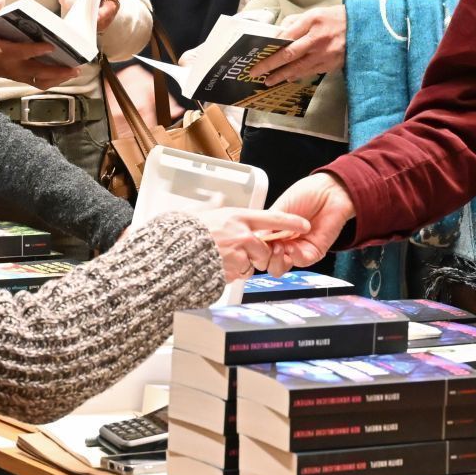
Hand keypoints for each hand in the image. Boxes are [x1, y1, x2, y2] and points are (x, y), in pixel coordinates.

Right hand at [0, 0, 85, 88]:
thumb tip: (1, 1)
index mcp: (3, 52)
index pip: (23, 52)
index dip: (38, 50)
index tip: (52, 45)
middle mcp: (13, 66)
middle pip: (39, 72)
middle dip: (58, 71)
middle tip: (75, 66)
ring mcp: (18, 74)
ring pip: (41, 81)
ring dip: (59, 78)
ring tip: (74, 71)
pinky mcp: (21, 77)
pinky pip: (39, 83)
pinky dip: (52, 81)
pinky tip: (64, 75)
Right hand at [188, 206, 312, 280]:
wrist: (171, 253)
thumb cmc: (185, 232)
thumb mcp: (203, 212)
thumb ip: (214, 207)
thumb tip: (217, 198)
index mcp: (238, 217)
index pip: (273, 218)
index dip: (291, 222)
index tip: (304, 224)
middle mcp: (242, 236)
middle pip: (265, 249)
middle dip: (259, 255)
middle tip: (244, 254)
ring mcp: (237, 255)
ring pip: (251, 265)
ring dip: (242, 266)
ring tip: (222, 259)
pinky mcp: (230, 272)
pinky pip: (237, 276)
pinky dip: (230, 275)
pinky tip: (215, 268)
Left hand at [249, 5, 344, 84]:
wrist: (362, 27)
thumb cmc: (335, 18)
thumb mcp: (314, 13)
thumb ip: (295, 22)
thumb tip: (278, 34)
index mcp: (312, 22)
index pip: (286, 37)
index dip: (271, 49)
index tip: (258, 56)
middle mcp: (317, 39)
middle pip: (289, 55)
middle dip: (270, 65)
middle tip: (256, 73)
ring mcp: (325, 54)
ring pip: (299, 68)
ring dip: (282, 75)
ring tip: (269, 81)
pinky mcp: (332, 64)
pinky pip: (311, 72)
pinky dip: (298, 75)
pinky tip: (288, 78)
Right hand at [260, 173, 355, 272]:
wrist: (328, 192)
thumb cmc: (305, 194)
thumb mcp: (279, 209)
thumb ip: (267, 226)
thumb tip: (254, 239)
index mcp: (272, 232)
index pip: (258, 248)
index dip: (254, 248)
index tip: (251, 242)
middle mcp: (282, 243)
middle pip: (267, 262)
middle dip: (263, 258)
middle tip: (264, 248)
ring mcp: (297, 249)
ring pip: (281, 267)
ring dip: (277, 260)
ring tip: (278, 247)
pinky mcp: (312, 252)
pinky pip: (300, 261)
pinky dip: (294, 255)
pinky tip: (291, 246)